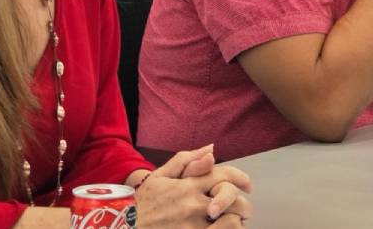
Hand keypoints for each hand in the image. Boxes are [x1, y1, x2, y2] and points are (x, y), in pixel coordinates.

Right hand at [135, 146, 252, 226]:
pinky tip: (225, 228)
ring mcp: (195, 225)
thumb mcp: (160, 176)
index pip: (223, 175)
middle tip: (245, 210)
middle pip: (232, 199)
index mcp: (188, 185)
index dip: (240, 178)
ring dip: (237, 220)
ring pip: (231, 220)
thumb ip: (186, 161)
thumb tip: (211, 150)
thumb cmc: (142, 202)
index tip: (247, 185)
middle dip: (243, 204)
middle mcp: (194, 204)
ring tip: (236, 222)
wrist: (125, 226)